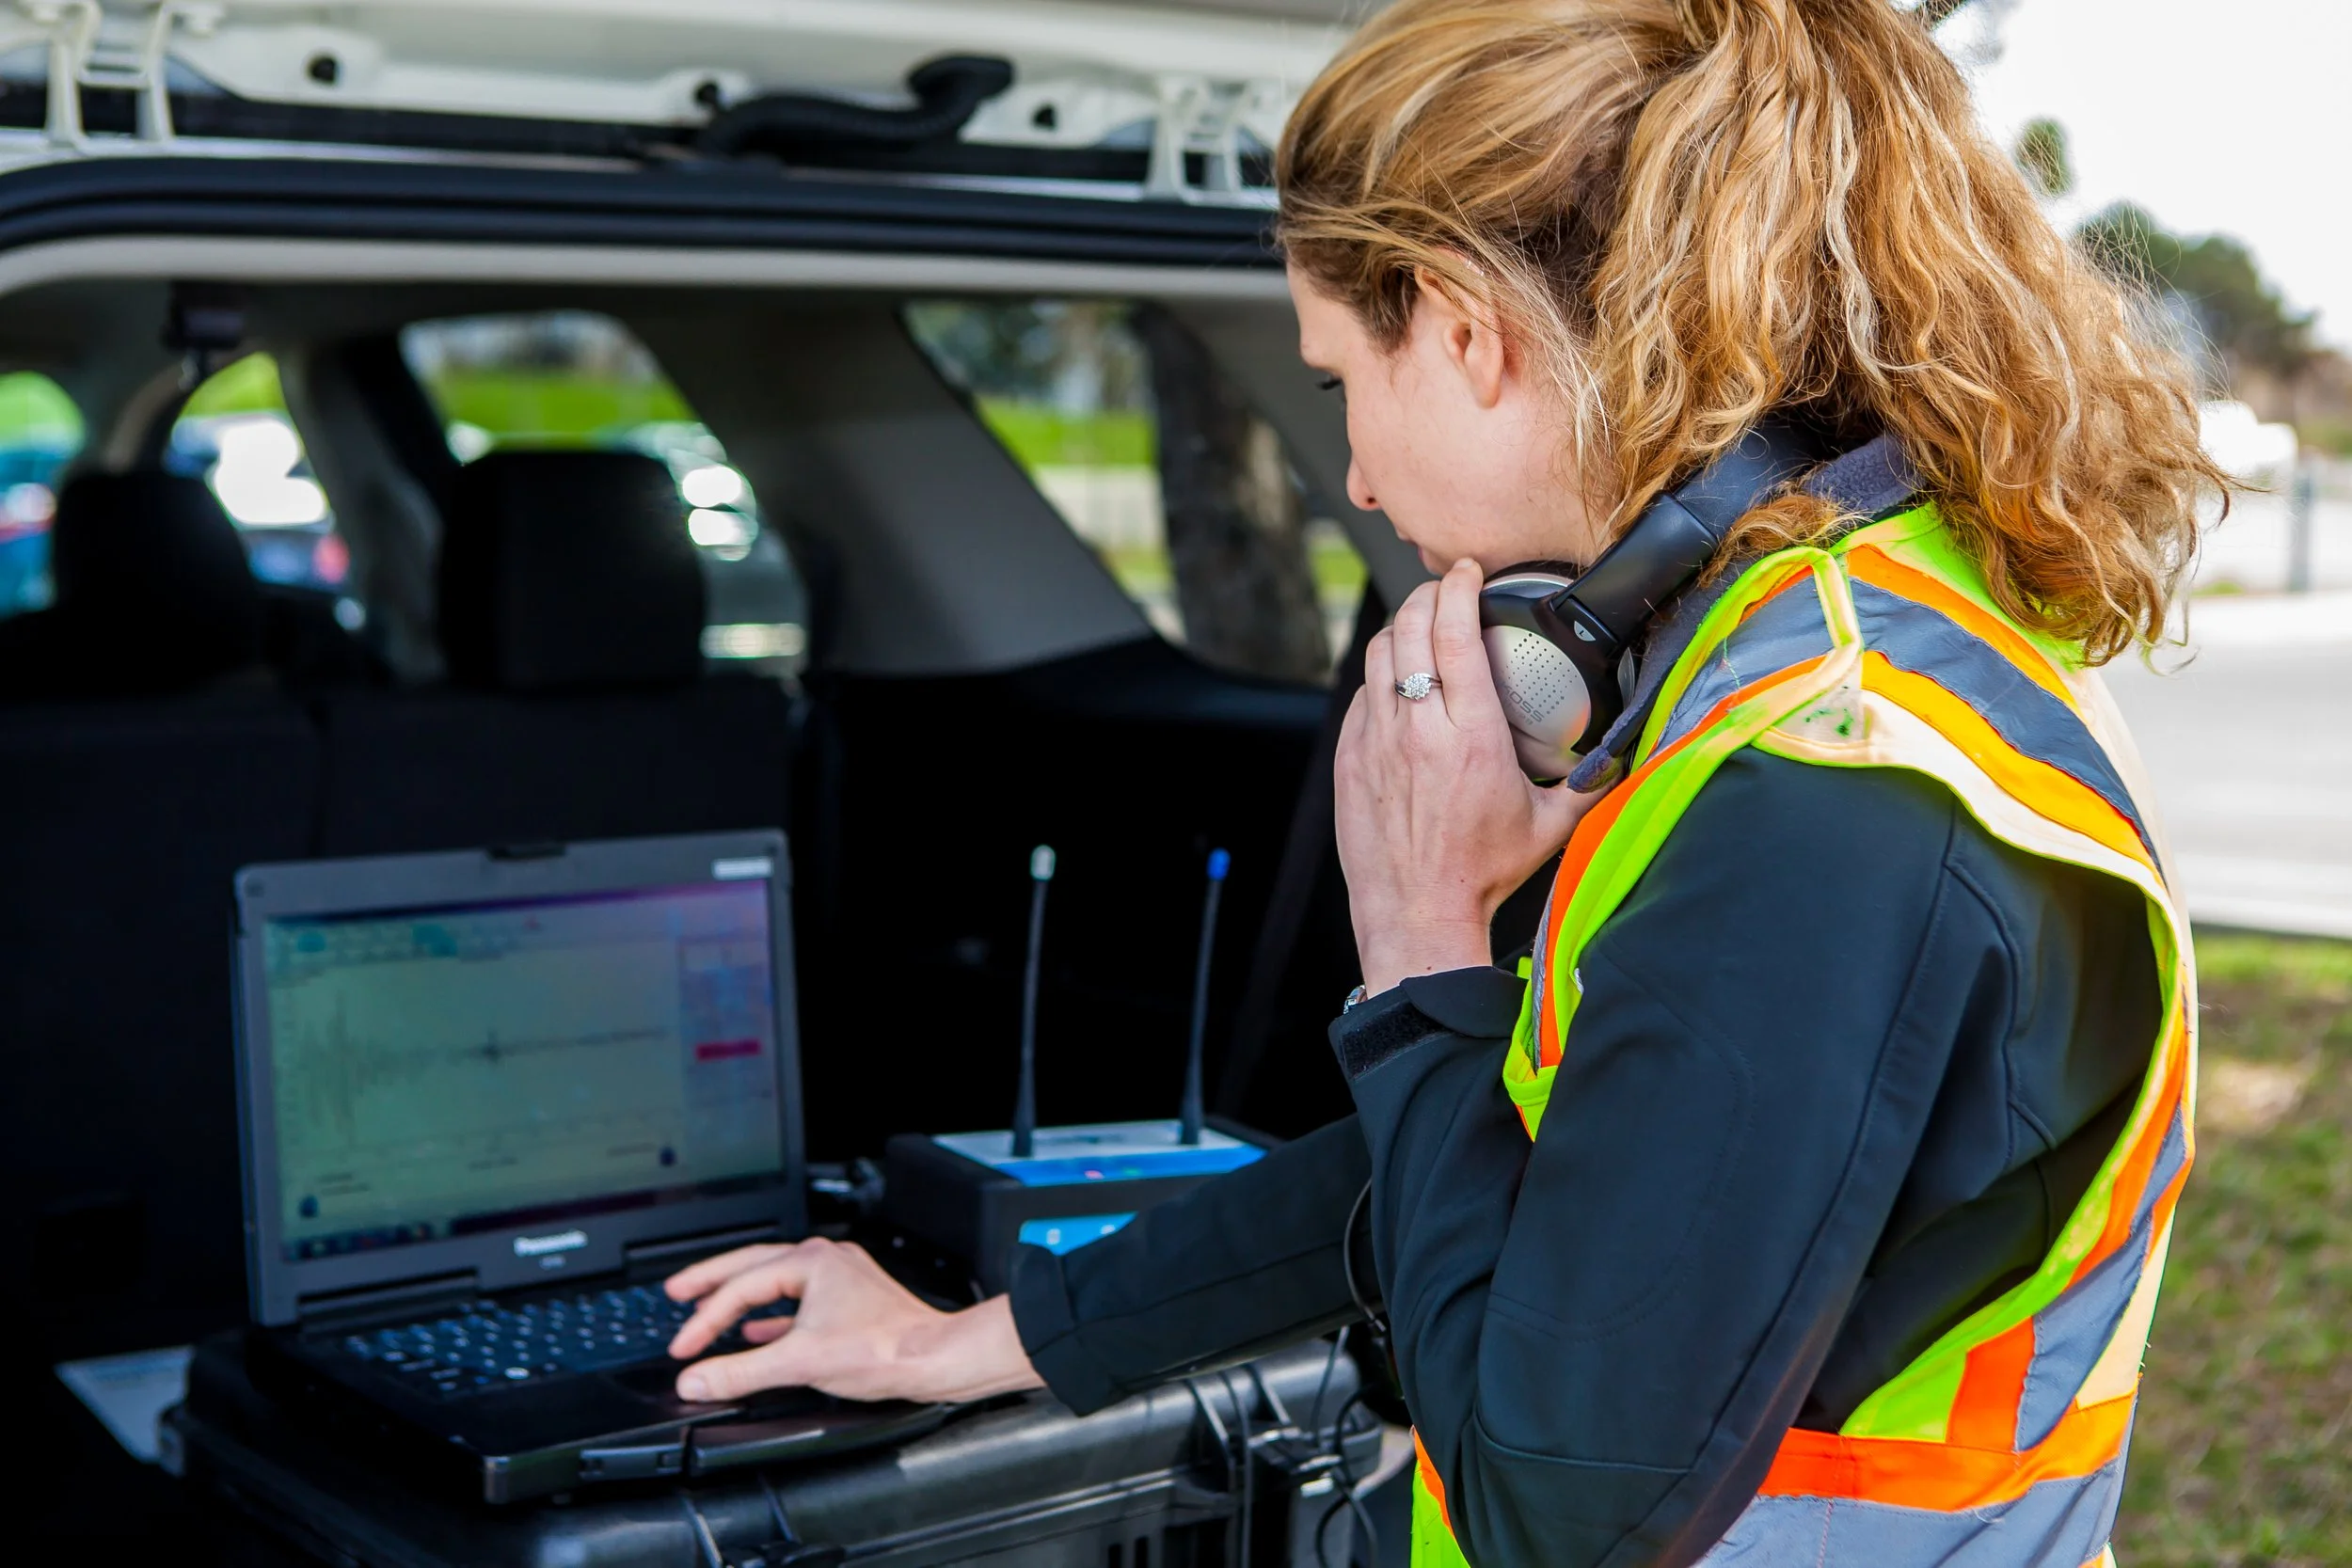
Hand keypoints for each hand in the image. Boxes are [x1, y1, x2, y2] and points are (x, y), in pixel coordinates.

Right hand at [663, 1237, 1045, 1404]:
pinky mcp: (850, 1302)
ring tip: (710, 1312)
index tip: (684, 1347)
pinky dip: (771, 1318)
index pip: (741, 1287)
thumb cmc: (885, 1349)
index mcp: (811, 1261)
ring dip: (741, 1300)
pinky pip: (798, 1303)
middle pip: (753, 1265)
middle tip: (677, 1291)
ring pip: (776, 1283)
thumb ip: (740, 1372)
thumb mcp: (799, 1363)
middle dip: (712, 1281)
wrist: (935, 1358)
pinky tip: (757, 1334)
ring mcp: (840, 1279)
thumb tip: (696, 1379)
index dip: (705, 1318)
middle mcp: (826, 1261)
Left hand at [1337, 560, 1610, 995]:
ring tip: (1420, 625)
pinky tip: (1398, 681)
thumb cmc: (1483, 874)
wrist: (1417, 914)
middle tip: (1444, 590)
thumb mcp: (1551, 825)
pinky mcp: (1349, 758)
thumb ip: (1590, 783)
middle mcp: (1418, 729)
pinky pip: (1360, 696)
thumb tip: (1624, 754)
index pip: (1454, 632)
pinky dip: (1380, 676)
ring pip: (1378, 655)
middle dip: (1426, 595)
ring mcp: (1376, 741)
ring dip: (1399, 628)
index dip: (1457, 587)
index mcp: (1472, 734)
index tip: (1466, 572)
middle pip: (1409, 628)